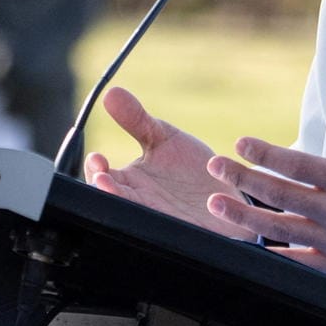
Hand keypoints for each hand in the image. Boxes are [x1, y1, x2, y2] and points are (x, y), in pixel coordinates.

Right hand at [82, 87, 256, 241]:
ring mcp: (161, 220)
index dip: (95, 170)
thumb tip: (111, 92)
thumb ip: (137, 119)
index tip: (98, 159)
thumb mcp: (164, 138)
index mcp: (129, 181)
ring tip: (118, 192)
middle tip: (102, 179)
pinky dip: (167, 225)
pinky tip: (169, 212)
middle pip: (112, 201)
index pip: (102, 177)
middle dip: (104, 191)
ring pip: (136, 219)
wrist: (230, 193)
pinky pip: (171, 233)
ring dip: (127, 207)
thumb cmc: (190, 169)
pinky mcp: (184, 233)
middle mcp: (140, 203)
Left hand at [204, 75, 325, 283]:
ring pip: (279, 229)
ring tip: (215, 203)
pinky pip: (296, 262)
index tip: (240, 142)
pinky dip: (269, 253)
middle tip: (215, 166)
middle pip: (278, 194)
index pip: (297, 163)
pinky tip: (245, 243)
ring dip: (243, 216)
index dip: (264, 152)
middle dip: (241, 179)